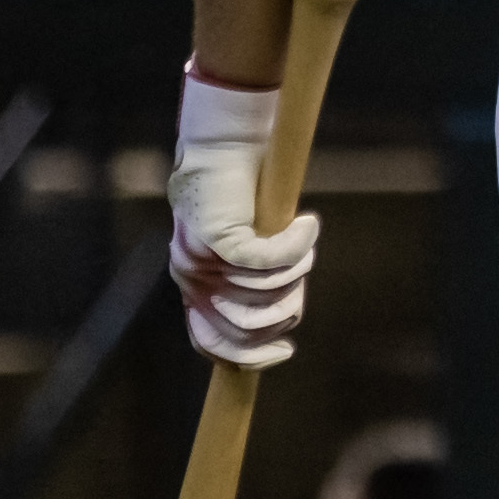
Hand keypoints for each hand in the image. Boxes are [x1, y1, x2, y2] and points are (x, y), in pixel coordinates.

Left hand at [167, 69, 318, 366]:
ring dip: (296, 268)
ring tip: (301, 236)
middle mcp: (192, 279)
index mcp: (193, 286)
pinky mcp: (222, 239)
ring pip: (266, 293)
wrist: (223, 142)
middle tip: (300, 278)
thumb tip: (280, 319)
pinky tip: (306, 223)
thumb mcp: (243, 245)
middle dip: (284, 310)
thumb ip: (252, 281)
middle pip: (248, 327)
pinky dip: (297, 244)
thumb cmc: (241, 191)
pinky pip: (271, 261)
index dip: (252, 356)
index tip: (283, 350)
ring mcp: (204, 261)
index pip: (214, 344)